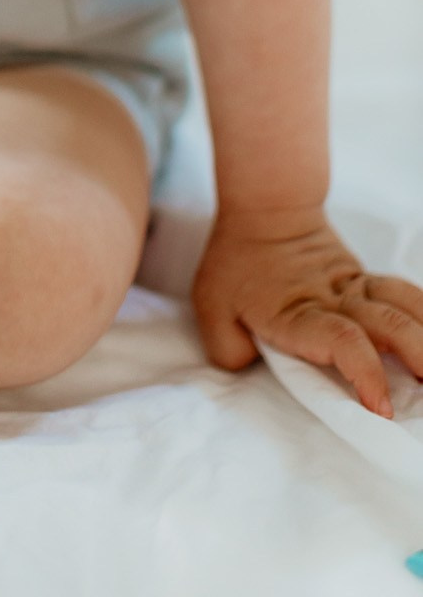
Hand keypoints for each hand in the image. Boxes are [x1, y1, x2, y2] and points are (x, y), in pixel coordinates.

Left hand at [192, 203, 422, 416]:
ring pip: (406, 305)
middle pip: (391, 325)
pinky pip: (406, 294)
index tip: (381, 407)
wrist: (264, 207)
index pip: (342, 341)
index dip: (366, 373)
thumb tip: (251, 372)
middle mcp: (337, 300)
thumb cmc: (237, 260)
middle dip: (419, 359)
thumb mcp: (212, 305)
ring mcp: (357, 288)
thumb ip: (228, 349)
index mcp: (300, 313)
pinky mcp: (368, 280)